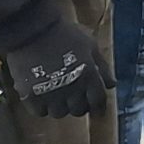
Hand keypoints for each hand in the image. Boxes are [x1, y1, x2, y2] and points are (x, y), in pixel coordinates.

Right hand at [0, 0, 111, 118]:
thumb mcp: (90, 45)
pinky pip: (40, 112)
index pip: (98, 101)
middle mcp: (72, 89)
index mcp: (89, 76)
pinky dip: (42, 108)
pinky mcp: (31, 96)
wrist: (33, 29)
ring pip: (59, 113)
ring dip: (60, 107)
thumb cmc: (64, 34)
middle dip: (79, 106)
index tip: (97, 111)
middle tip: (74, 98)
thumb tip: (112, 85)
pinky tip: (42, 97)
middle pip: (78, 110)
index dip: (99, 108)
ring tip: (57, 96)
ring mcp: (51, 94)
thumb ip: (102, 66)